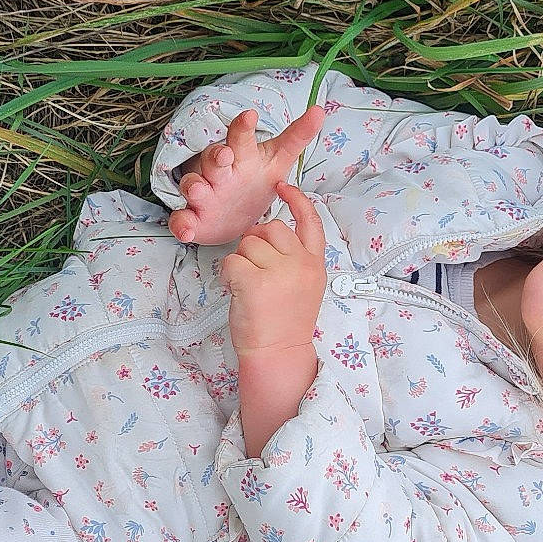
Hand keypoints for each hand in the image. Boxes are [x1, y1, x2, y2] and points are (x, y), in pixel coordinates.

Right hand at [170, 103, 327, 245]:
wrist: (234, 212)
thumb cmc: (255, 177)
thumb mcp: (278, 158)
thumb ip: (297, 135)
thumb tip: (320, 110)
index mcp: (240, 156)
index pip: (241, 138)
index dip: (244, 127)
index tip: (251, 116)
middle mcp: (219, 172)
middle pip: (214, 158)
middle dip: (217, 156)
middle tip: (225, 155)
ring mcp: (204, 194)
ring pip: (193, 185)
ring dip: (194, 186)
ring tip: (198, 190)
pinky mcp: (193, 218)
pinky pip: (182, 220)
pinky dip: (182, 225)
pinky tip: (186, 232)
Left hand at [223, 183, 326, 355]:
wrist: (278, 354)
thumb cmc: (284, 324)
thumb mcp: (304, 286)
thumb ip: (295, 259)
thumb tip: (268, 233)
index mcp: (315, 264)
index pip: (311, 221)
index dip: (297, 200)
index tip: (283, 187)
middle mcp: (300, 264)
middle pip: (271, 228)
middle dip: (257, 242)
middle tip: (255, 270)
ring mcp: (279, 272)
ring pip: (247, 244)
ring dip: (241, 262)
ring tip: (249, 289)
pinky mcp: (254, 281)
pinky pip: (231, 261)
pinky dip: (228, 275)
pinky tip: (237, 293)